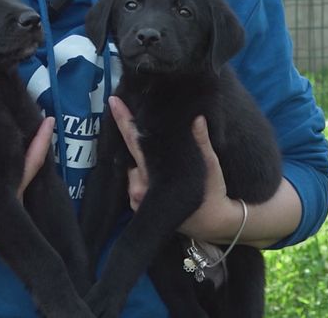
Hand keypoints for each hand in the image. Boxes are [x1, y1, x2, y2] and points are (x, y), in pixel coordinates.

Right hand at [0, 117, 54, 252]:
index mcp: (8, 196)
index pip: (32, 163)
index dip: (41, 141)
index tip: (50, 120)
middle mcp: (13, 200)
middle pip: (32, 166)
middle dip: (37, 143)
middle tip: (42, 119)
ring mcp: (7, 203)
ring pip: (23, 172)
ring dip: (26, 152)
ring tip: (30, 129)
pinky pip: (13, 178)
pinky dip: (15, 162)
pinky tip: (11, 150)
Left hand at [109, 97, 241, 241]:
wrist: (213, 224)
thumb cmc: (212, 194)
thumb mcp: (210, 166)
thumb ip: (202, 142)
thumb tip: (197, 118)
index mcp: (154, 177)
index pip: (134, 142)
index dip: (124, 120)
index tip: (114, 102)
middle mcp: (140, 190)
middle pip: (129, 156)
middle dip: (133, 138)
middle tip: (138, 120)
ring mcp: (137, 200)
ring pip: (130, 169)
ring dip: (138, 160)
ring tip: (153, 152)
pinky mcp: (137, 207)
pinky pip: (132, 183)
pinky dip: (139, 173)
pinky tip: (150, 168)